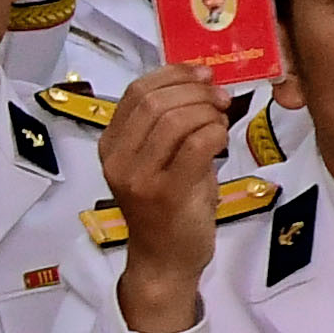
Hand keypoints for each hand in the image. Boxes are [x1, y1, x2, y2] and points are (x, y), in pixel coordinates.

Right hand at [101, 67, 231, 332]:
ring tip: (222, 121)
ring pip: (176, 120)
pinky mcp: (165, 193)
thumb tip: (203, 82)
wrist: (165, 260)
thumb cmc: (170, 207)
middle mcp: (117, 158)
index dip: (174, 74)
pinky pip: (196, 145)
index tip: (204, 72)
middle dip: (195, 90)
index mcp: (111, 144)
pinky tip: (222, 140)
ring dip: (208, 112)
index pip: (136, 92)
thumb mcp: (163, 160)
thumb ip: (172, 125)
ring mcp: (138, 176)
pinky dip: (216, 133)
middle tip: (221, 97)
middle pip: (155, 101)